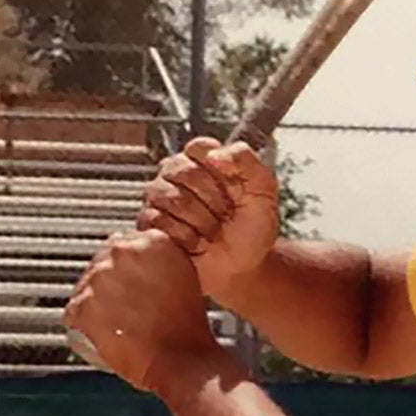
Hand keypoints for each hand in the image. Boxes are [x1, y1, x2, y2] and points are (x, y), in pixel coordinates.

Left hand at [65, 231, 218, 392]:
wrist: (180, 359)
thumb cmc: (188, 326)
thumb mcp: (187, 275)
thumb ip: (164, 258)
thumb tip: (147, 258)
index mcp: (151, 241)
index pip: (124, 243)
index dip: (128, 267)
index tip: (133, 282)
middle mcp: (122, 253)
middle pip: (103, 262)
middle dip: (111, 283)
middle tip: (128, 306)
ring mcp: (98, 279)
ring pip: (87, 287)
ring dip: (97, 302)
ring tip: (120, 323)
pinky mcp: (82, 306)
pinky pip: (73, 312)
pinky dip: (84, 324)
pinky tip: (105, 334)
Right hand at [138, 137, 278, 303]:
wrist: (243, 268)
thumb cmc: (252, 230)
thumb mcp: (263, 191)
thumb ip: (246, 161)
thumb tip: (215, 154)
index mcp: (207, 162)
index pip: (199, 147)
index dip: (217, 168)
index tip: (234, 186)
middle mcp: (180, 175)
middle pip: (182, 170)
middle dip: (212, 199)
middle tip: (225, 215)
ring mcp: (162, 198)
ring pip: (169, 196)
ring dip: (200, 220)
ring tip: (212, 231)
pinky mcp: (151, 224)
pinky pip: (157, 220)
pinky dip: (185, 236)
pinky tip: (197, 243)